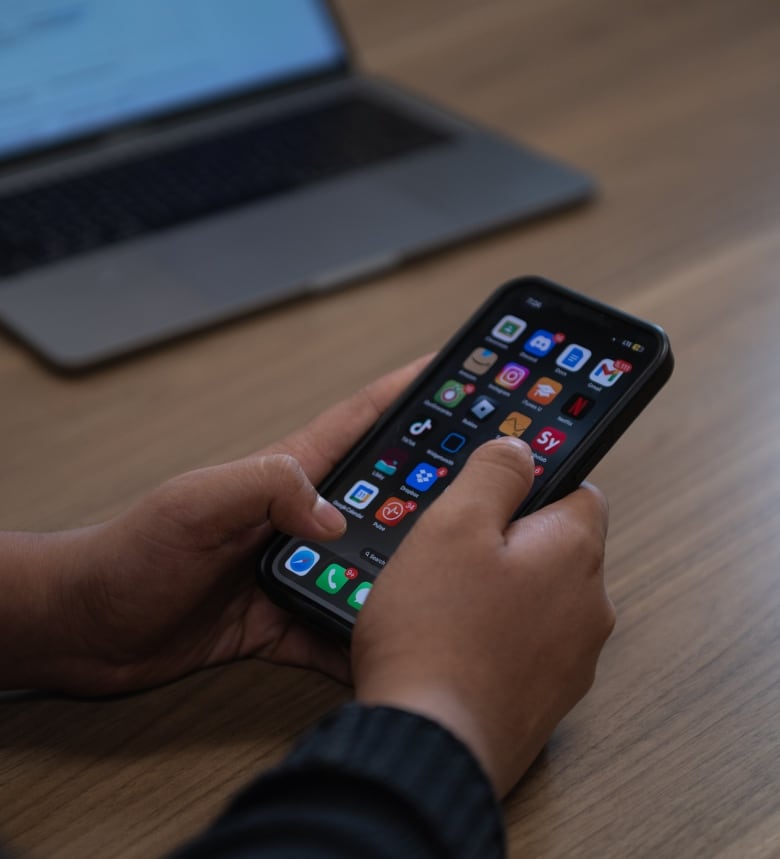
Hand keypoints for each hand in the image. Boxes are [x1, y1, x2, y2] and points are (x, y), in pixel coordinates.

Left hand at [1, 357, 429, 695]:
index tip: (460, 376)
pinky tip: (400, 648)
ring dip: (411, 567)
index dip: (410, 392)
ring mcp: (299, 567)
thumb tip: (336, 518)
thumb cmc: (131, 553)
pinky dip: (369, 637)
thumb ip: (268, 489)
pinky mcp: (288, 617)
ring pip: (373, 563)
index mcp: (286, 474)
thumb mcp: (198, 502)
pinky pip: (341, 627)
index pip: (361, 421)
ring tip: (460, 573)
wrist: (91, 627)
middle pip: (385, 492)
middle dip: (436, 481)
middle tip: (487, 484)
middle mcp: (301, 517)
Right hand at [352, 437, 613, 796]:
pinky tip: (454, 646)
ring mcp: (573, 660)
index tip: (494, 494)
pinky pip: (527, 646)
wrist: (428, 743)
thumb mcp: (453, 524)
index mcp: (574, 553)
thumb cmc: (436, 632)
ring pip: (539, 599)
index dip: (534, 484)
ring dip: (502, 592)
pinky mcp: (547, 700)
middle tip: (451, 553)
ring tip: (444, 604)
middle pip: (556, 548)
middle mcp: (589, 606)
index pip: (579, 491)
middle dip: (510, 542)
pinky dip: (498, 638)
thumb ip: (494, 474)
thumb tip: (521, 448)